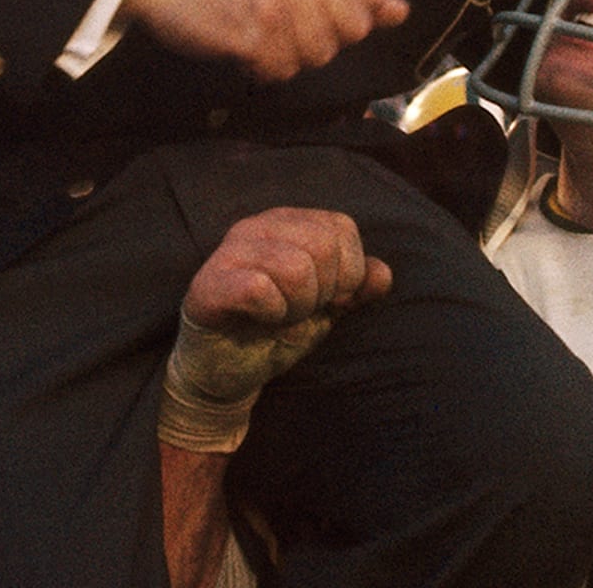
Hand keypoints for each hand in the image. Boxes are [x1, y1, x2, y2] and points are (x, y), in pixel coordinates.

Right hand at [122, 0, 409, 80]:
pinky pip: (282, 71)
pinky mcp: (250, 33)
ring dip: (291, 55)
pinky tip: (242, 43)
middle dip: (323, 38)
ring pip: (319, 56)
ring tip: (261, 30)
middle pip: (352, 32)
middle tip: (284, 21)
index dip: (348, 14)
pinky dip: (263, 68)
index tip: (314, 7)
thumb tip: (401, 12)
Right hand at [159, 207, 391, 451]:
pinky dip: (272, 314)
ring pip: (295, 267)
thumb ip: (356, 287)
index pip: (342, 228)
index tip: (327, 299)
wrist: (226, 371)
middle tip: (300, 311)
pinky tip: (260, 320)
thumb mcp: (326, 307)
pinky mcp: (209, 283)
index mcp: (288, 222)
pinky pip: (259, 289)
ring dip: (297, 307)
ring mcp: (230, 250)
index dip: (348, 273)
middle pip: (322, 245)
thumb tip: (382, 273)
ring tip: (280, 317)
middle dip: (323, 292)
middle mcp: (258, 225)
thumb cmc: (277, 329)